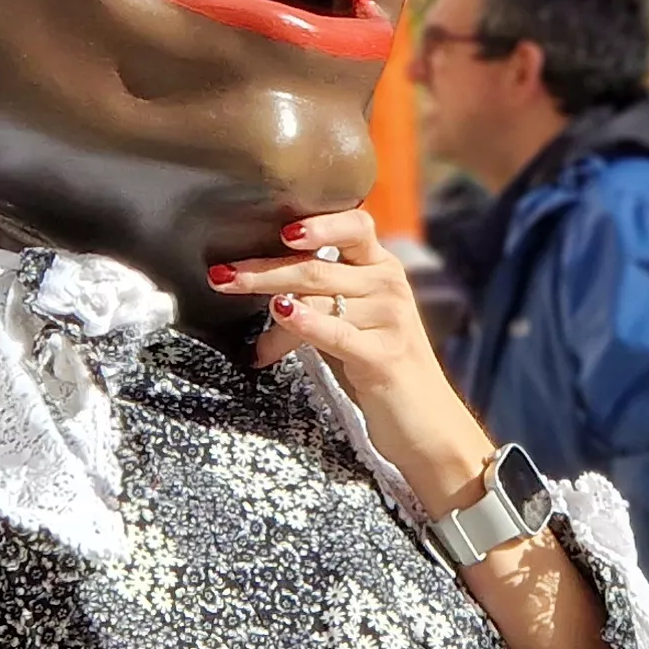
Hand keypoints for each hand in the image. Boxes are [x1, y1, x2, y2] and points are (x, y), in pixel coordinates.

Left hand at [211, 211, 493, 511]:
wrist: (427, 424)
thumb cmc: (377, 365)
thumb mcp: (351, 321)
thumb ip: (317, 296)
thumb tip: (259, 291)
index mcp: (382, 267)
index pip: (355, 225)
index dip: (319, 224)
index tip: (281, 230)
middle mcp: (389, 285)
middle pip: (317, 267)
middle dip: (262, 271)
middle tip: (221, 276)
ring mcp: (390, 318)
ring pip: (316, 302)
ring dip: (272, 319)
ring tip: (248, 339)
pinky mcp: (384, 355)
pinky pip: (335, 332)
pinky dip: (302, 323)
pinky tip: (279, 315)